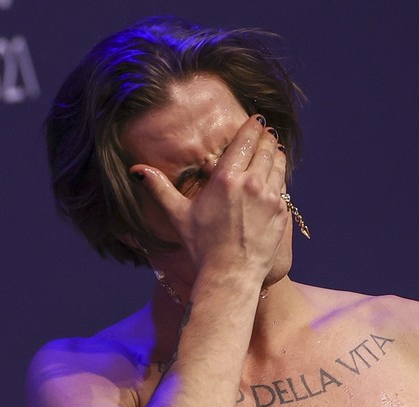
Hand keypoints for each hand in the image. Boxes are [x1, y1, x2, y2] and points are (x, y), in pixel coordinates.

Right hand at [129, 115, 288, 277]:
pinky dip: (279, 175)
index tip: (255, 119)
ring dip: (275, 152)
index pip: (245, 141)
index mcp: (226, 179)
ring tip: (272, 147)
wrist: (230, 275)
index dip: (252, 127)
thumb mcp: (178, 215)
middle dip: (265, 137)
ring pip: (278, 163)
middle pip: (265, 147)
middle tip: (264, 131)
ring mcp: (270, 197)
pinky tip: (274, 175)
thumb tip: (135, 170)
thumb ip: (159, 188)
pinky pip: (283, 185)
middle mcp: (251, 183)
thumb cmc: (201, 246)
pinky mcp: (281, 212)